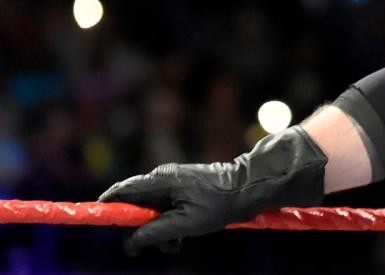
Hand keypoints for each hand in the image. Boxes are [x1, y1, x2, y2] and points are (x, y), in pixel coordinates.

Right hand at [98, 126, 327, 255]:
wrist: (248, 188)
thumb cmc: (218, 204)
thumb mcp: (185, 224)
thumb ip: (154, 233)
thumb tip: (129, 243)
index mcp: (161, 181)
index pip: (122, 190)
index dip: (107, 204)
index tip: (97, 218)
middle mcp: (163, 177)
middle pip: (134, 204)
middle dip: (139, 229)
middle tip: (154, 247)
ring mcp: (173, 180)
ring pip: (150, 210)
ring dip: (156, 230)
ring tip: (174, 244)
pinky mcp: (182, 186)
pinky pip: (163, 208)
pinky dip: (167, 224)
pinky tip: (180, 237)